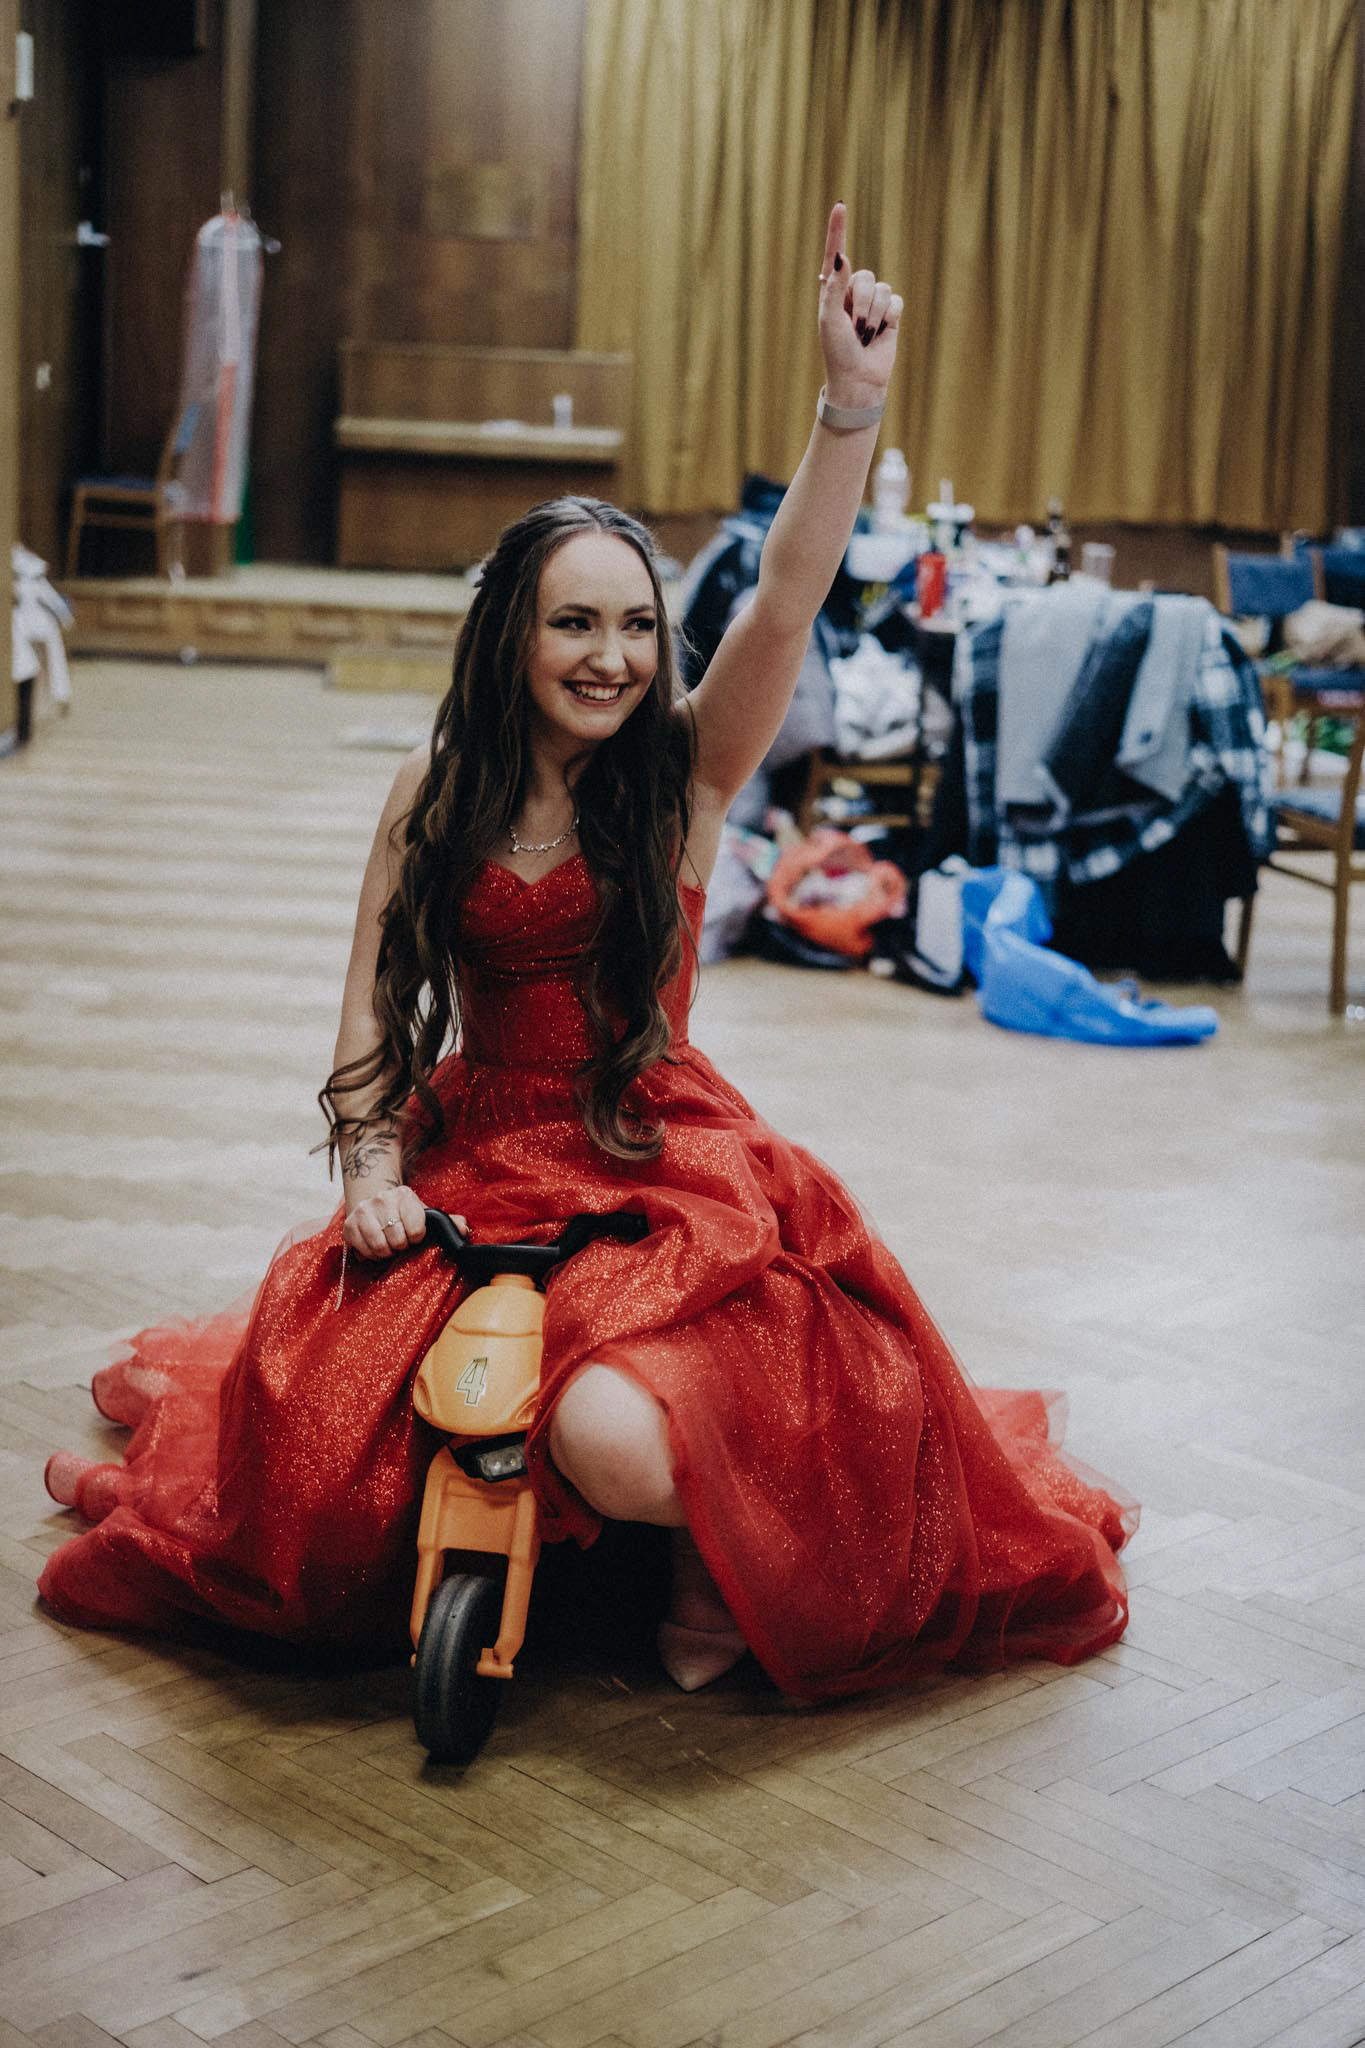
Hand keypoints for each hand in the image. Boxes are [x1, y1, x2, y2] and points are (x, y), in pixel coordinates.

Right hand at [345, 1185, 441, 1260]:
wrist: (374, 1203)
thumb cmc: (403, 1214)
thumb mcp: (424, 1214)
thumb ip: (447, 1222)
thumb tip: (463, 1228)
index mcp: (404, 1195)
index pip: (416, 1229)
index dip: (417, 1238)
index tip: (414, 1236)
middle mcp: (382, 1198)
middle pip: (398, 1239)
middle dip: (401, 1246)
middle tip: (400, 1243)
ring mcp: (363, 1210)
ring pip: (380, 1246)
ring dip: (386, 1252)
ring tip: (388, 1246)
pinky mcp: (349, 1224)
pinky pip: (363, 1251)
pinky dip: (371, 1255)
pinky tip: (375, 1248)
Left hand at [817, 202, 902, 408]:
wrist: (858, 380)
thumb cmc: (837, 351)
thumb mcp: (830, 318)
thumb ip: (834, 286)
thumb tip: (841, 254)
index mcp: (832, 290)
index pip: (835, 254)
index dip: (838, 229)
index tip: (841, 204)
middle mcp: (853, 291)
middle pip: (866, 276)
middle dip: (861, 304)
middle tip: (853, 329)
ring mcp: (873, 302)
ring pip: (883, 289)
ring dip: (873, 316)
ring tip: (864, 336)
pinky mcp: (891, 314)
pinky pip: (896, 301)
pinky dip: (889, 319)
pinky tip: (880, 334)